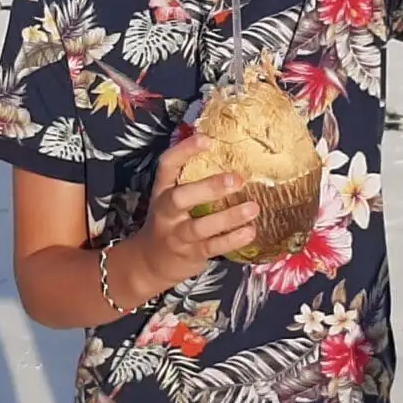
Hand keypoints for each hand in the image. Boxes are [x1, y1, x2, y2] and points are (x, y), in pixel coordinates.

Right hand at [122, 135, 261, 292]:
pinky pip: (213, 246)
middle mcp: (166, 211)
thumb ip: (192, 180)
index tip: (207, 140)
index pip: (167, 165)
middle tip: (237, 179)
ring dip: (228, 217)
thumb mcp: (171, 198)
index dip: (184, 151)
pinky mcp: (190, 253)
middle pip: (180, 197)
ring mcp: (177, 235)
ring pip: (200, 226)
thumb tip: (230, 153)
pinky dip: (232, 239)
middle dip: (208, 188)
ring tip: (253, 208)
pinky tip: (250, 231)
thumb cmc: (170, 222)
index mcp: (162, 190)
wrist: (149, 263)